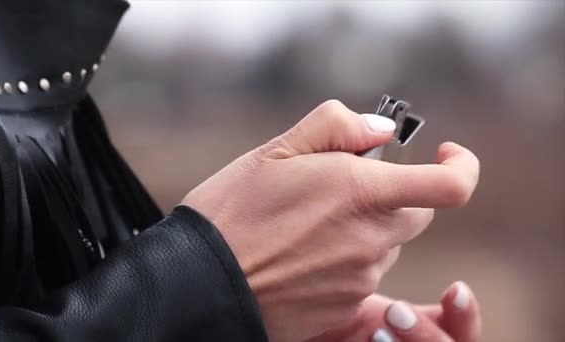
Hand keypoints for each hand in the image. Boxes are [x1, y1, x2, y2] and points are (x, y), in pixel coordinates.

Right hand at [182, 100, 479, 341]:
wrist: (200, 283)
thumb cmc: (231, 212)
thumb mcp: (276, 150)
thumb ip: (337, 126)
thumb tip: (381, 129)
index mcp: (360, 193)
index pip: (450, 186)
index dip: (462, 166)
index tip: (445, 155)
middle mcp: (370, 239)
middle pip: (414, 214)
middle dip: (390, 195)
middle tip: (339, 187)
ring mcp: (359, 278)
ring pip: (383, 245)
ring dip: (360, 228)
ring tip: (303, 225)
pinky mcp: (344, 308)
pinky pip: (360, 276)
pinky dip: (342, 260)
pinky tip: (299, 255)